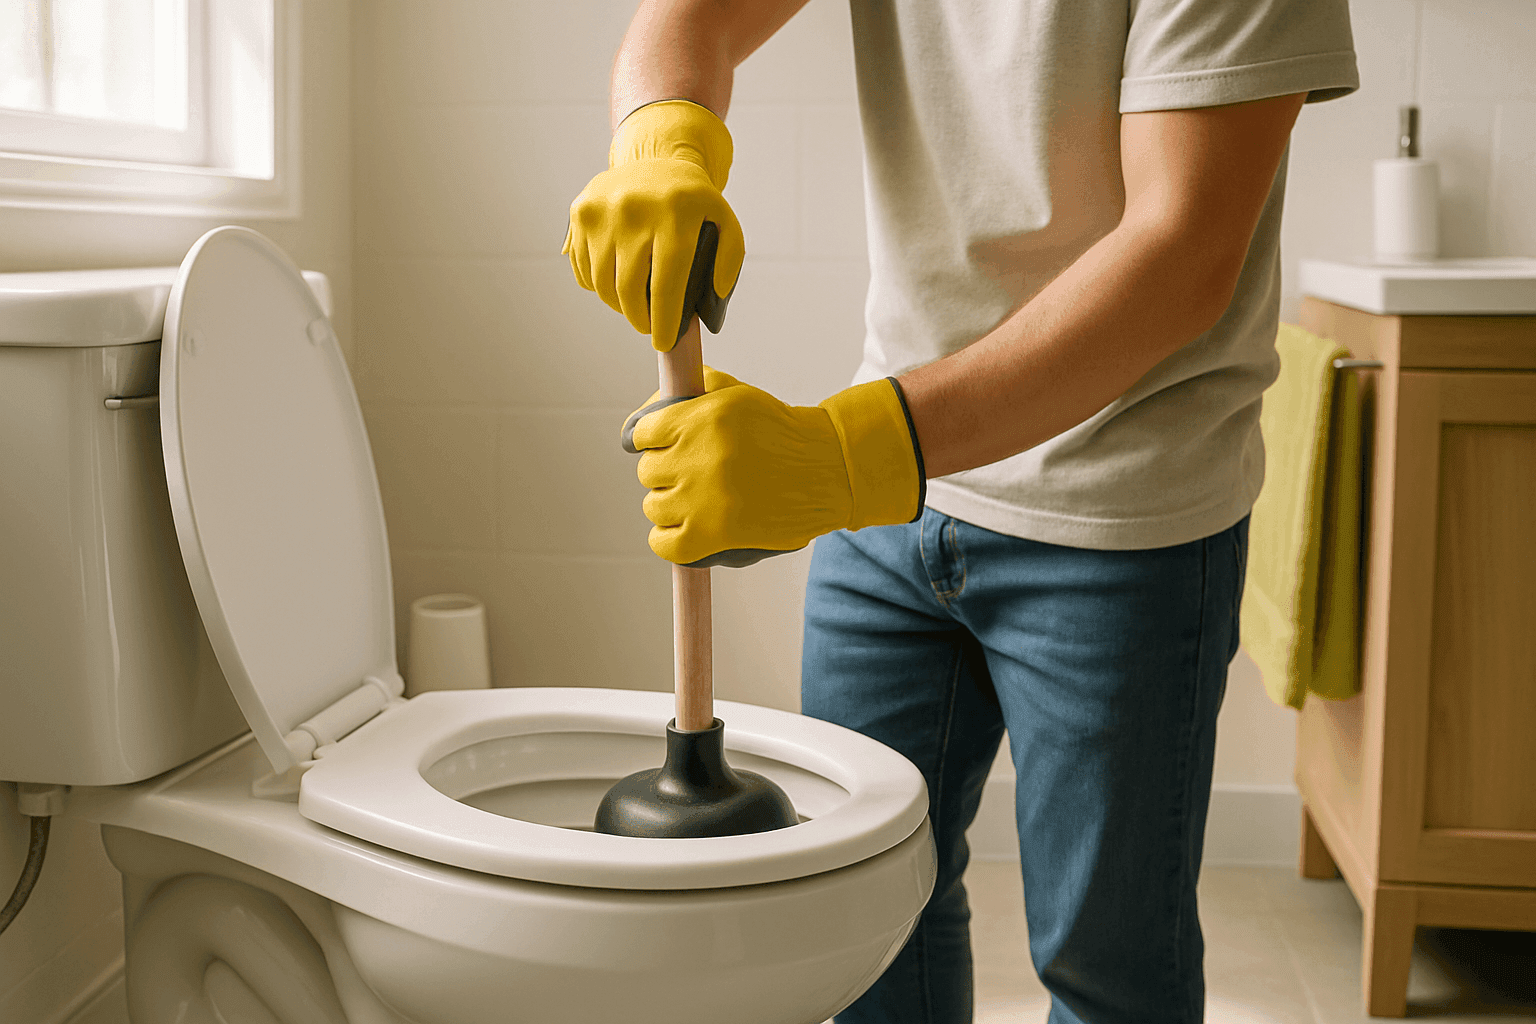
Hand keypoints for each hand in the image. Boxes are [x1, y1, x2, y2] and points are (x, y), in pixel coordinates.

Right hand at [564, 100, 744, 350]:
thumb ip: (729, 258)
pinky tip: (614, 284)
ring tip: (634, 307)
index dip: (664, 322)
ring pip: (602, 284)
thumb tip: (715, 295)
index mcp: (674, 215)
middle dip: (639, 320)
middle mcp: (634, 210)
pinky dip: (597, 286)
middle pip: (629, 289)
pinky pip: (583, 268)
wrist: (656, 159)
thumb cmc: (693, 201)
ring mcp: (602, 211)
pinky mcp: (581, 213)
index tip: (663, 342)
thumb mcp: (724, 220)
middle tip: (649, 328)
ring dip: (618, 306)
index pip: (666, 285)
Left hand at [622, 369, 924, 565]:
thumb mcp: (732, 394)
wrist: (824, 469)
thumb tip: (634, 426)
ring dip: (671, 504)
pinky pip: (664, 543)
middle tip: (696, 472)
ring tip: (699, 499)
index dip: (654, 440)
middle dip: (668, 471)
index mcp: (702, 419)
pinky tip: (687, 529)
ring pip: (653, 506)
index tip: (668, 446)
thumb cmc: (775, 431)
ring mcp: (705, 500)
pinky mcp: (715, 536)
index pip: (641, 434)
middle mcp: (700, 459)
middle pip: (647, 471)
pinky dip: (668, 538)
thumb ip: (683, 395)